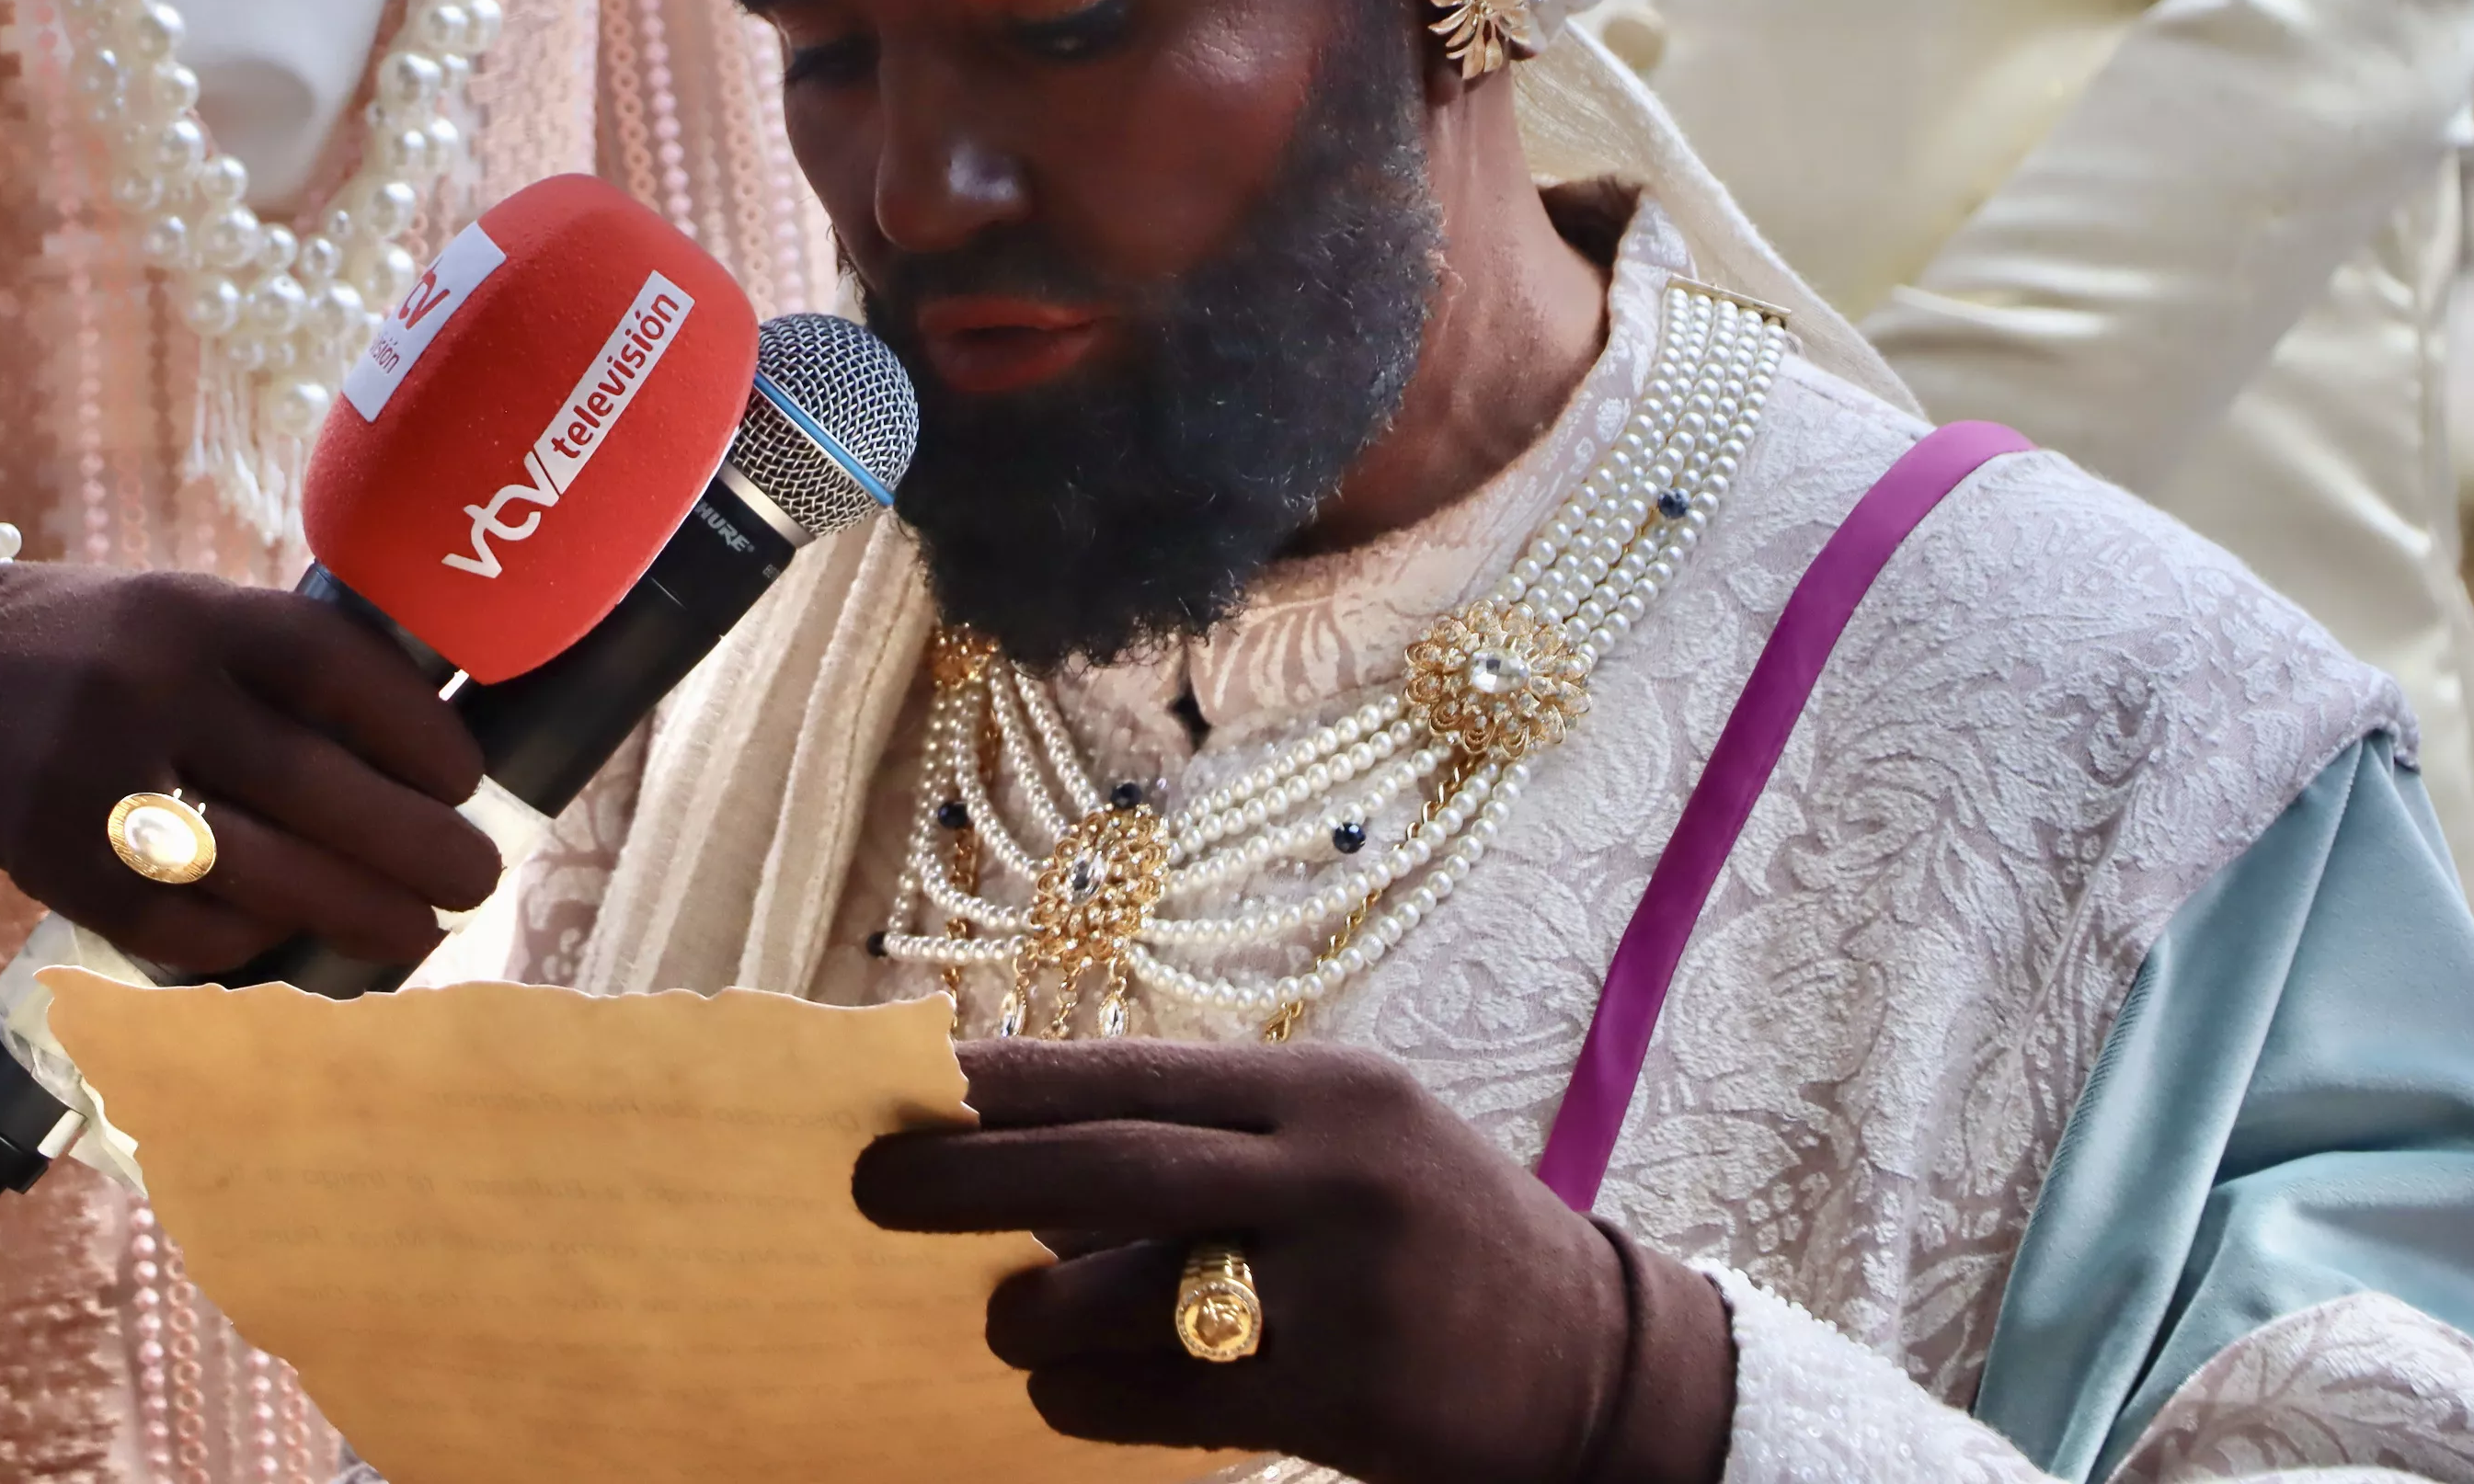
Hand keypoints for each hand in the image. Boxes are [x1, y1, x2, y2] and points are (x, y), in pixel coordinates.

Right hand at [0, 563, 497, 972]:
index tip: (466, 780)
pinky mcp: (56, 864)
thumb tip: (434, 754)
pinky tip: (290, 940)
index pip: (334, 670)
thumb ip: (294, 669)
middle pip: (310, 783)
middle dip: (412, 844)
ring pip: (252, 867)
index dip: (415, 733)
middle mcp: (153, 691)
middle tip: (475, 879)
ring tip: (416, 933)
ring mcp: (97, 783)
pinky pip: (174, 925)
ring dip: (352, 912)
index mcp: (203, 618)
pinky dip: (246, 941)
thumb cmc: (116, 654)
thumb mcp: (198, 615)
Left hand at [852, 1038, 1730, 1483]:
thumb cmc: (1431, 1234)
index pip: (1135, 1071)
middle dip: (975, 1175)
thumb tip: (1023, 1134)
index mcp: (1326, 1089)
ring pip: (1132, 1291)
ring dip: (1033, 1310)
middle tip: (875, 1188)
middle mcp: (1333, 1170)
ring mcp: (1342, 1287)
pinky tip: (1059, 1397)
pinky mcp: (1345, 1396)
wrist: (1598, 1361)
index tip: (913, 1082)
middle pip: (1114, 1163)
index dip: (1012, 1080)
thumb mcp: (1348, 1144)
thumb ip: (1215, 1132)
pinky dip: (1094, 1399)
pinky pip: (1174, 1401)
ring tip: (996, 1321)